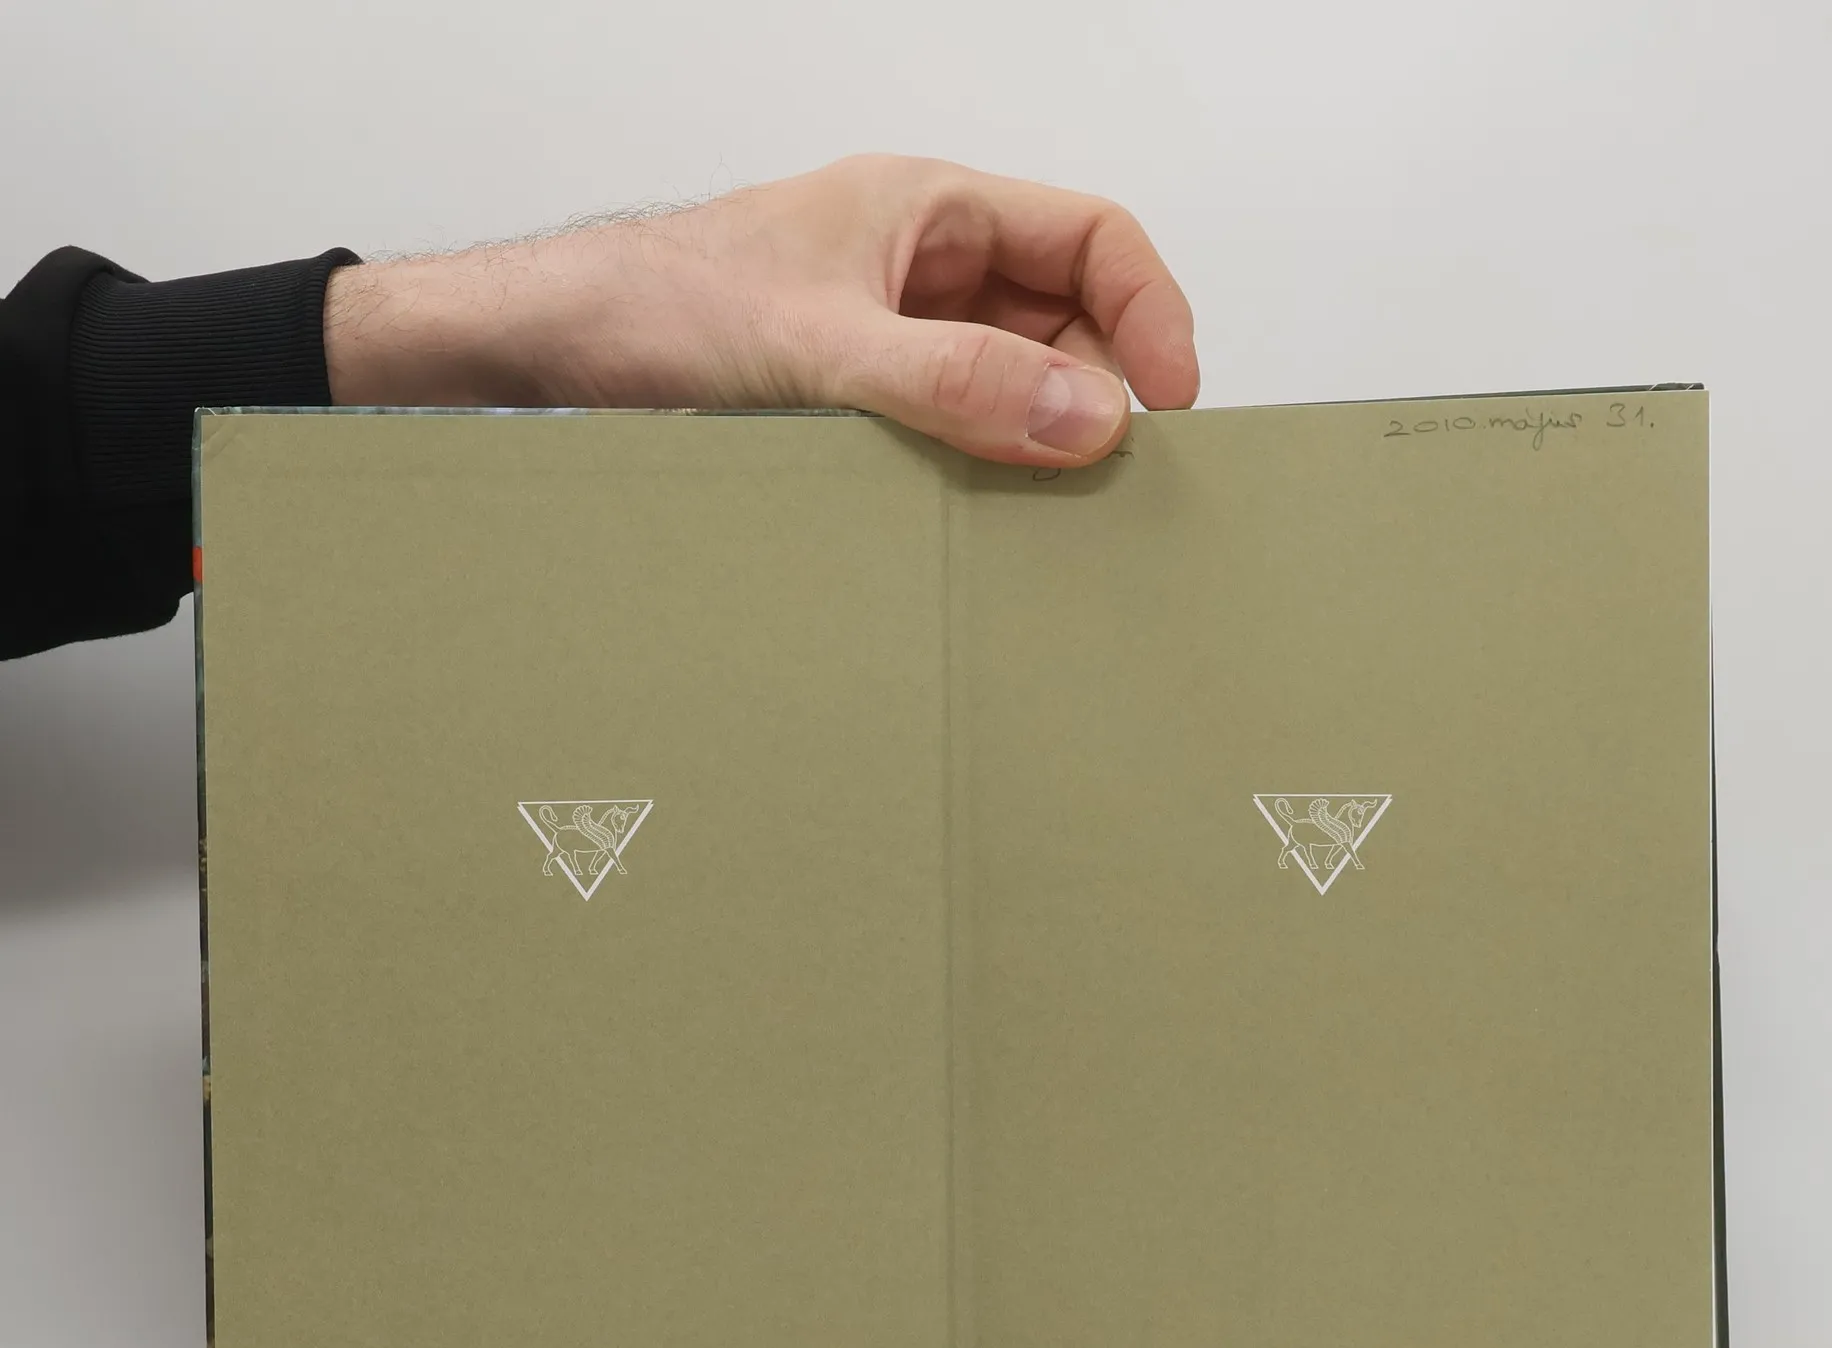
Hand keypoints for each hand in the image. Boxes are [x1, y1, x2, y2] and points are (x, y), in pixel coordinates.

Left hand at [323, 154, 1198, 465]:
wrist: (535, 359)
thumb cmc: (651, 308)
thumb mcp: (818, 348)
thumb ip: (954, 385)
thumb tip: (1089, 422)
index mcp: (927, 211)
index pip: (1092, 238)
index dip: (1149, 315)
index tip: (1170, 407)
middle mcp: (918, 270)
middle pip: (1063, 323)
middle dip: (1096, 397)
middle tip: (1105, 487)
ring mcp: (887, 340)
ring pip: (1008, 387)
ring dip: (1032, 447)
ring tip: (1041, 518)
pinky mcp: (852, 406)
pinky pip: (948, 435)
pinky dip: (974, 477)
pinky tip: (973, 526)